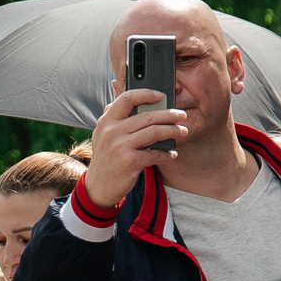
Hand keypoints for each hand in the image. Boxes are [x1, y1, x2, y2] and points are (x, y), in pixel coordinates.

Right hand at [83, 85, 188, 209]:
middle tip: (181, 115)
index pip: (127, 98)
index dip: (145, 94)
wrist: (98, 187)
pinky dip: (166, 154)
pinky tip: (172, 154)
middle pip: (147, 116)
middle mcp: (112, 131)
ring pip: (154, 132)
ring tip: (182, 131)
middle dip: (169, 114)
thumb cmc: (106, 158)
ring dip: (173, 131)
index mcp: (106, 121)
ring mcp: (120, 146)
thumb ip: (114, 117)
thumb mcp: (103, 135)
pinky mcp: (130, 162)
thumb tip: (130, 97)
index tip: (160, 96)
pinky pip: (155, 154)